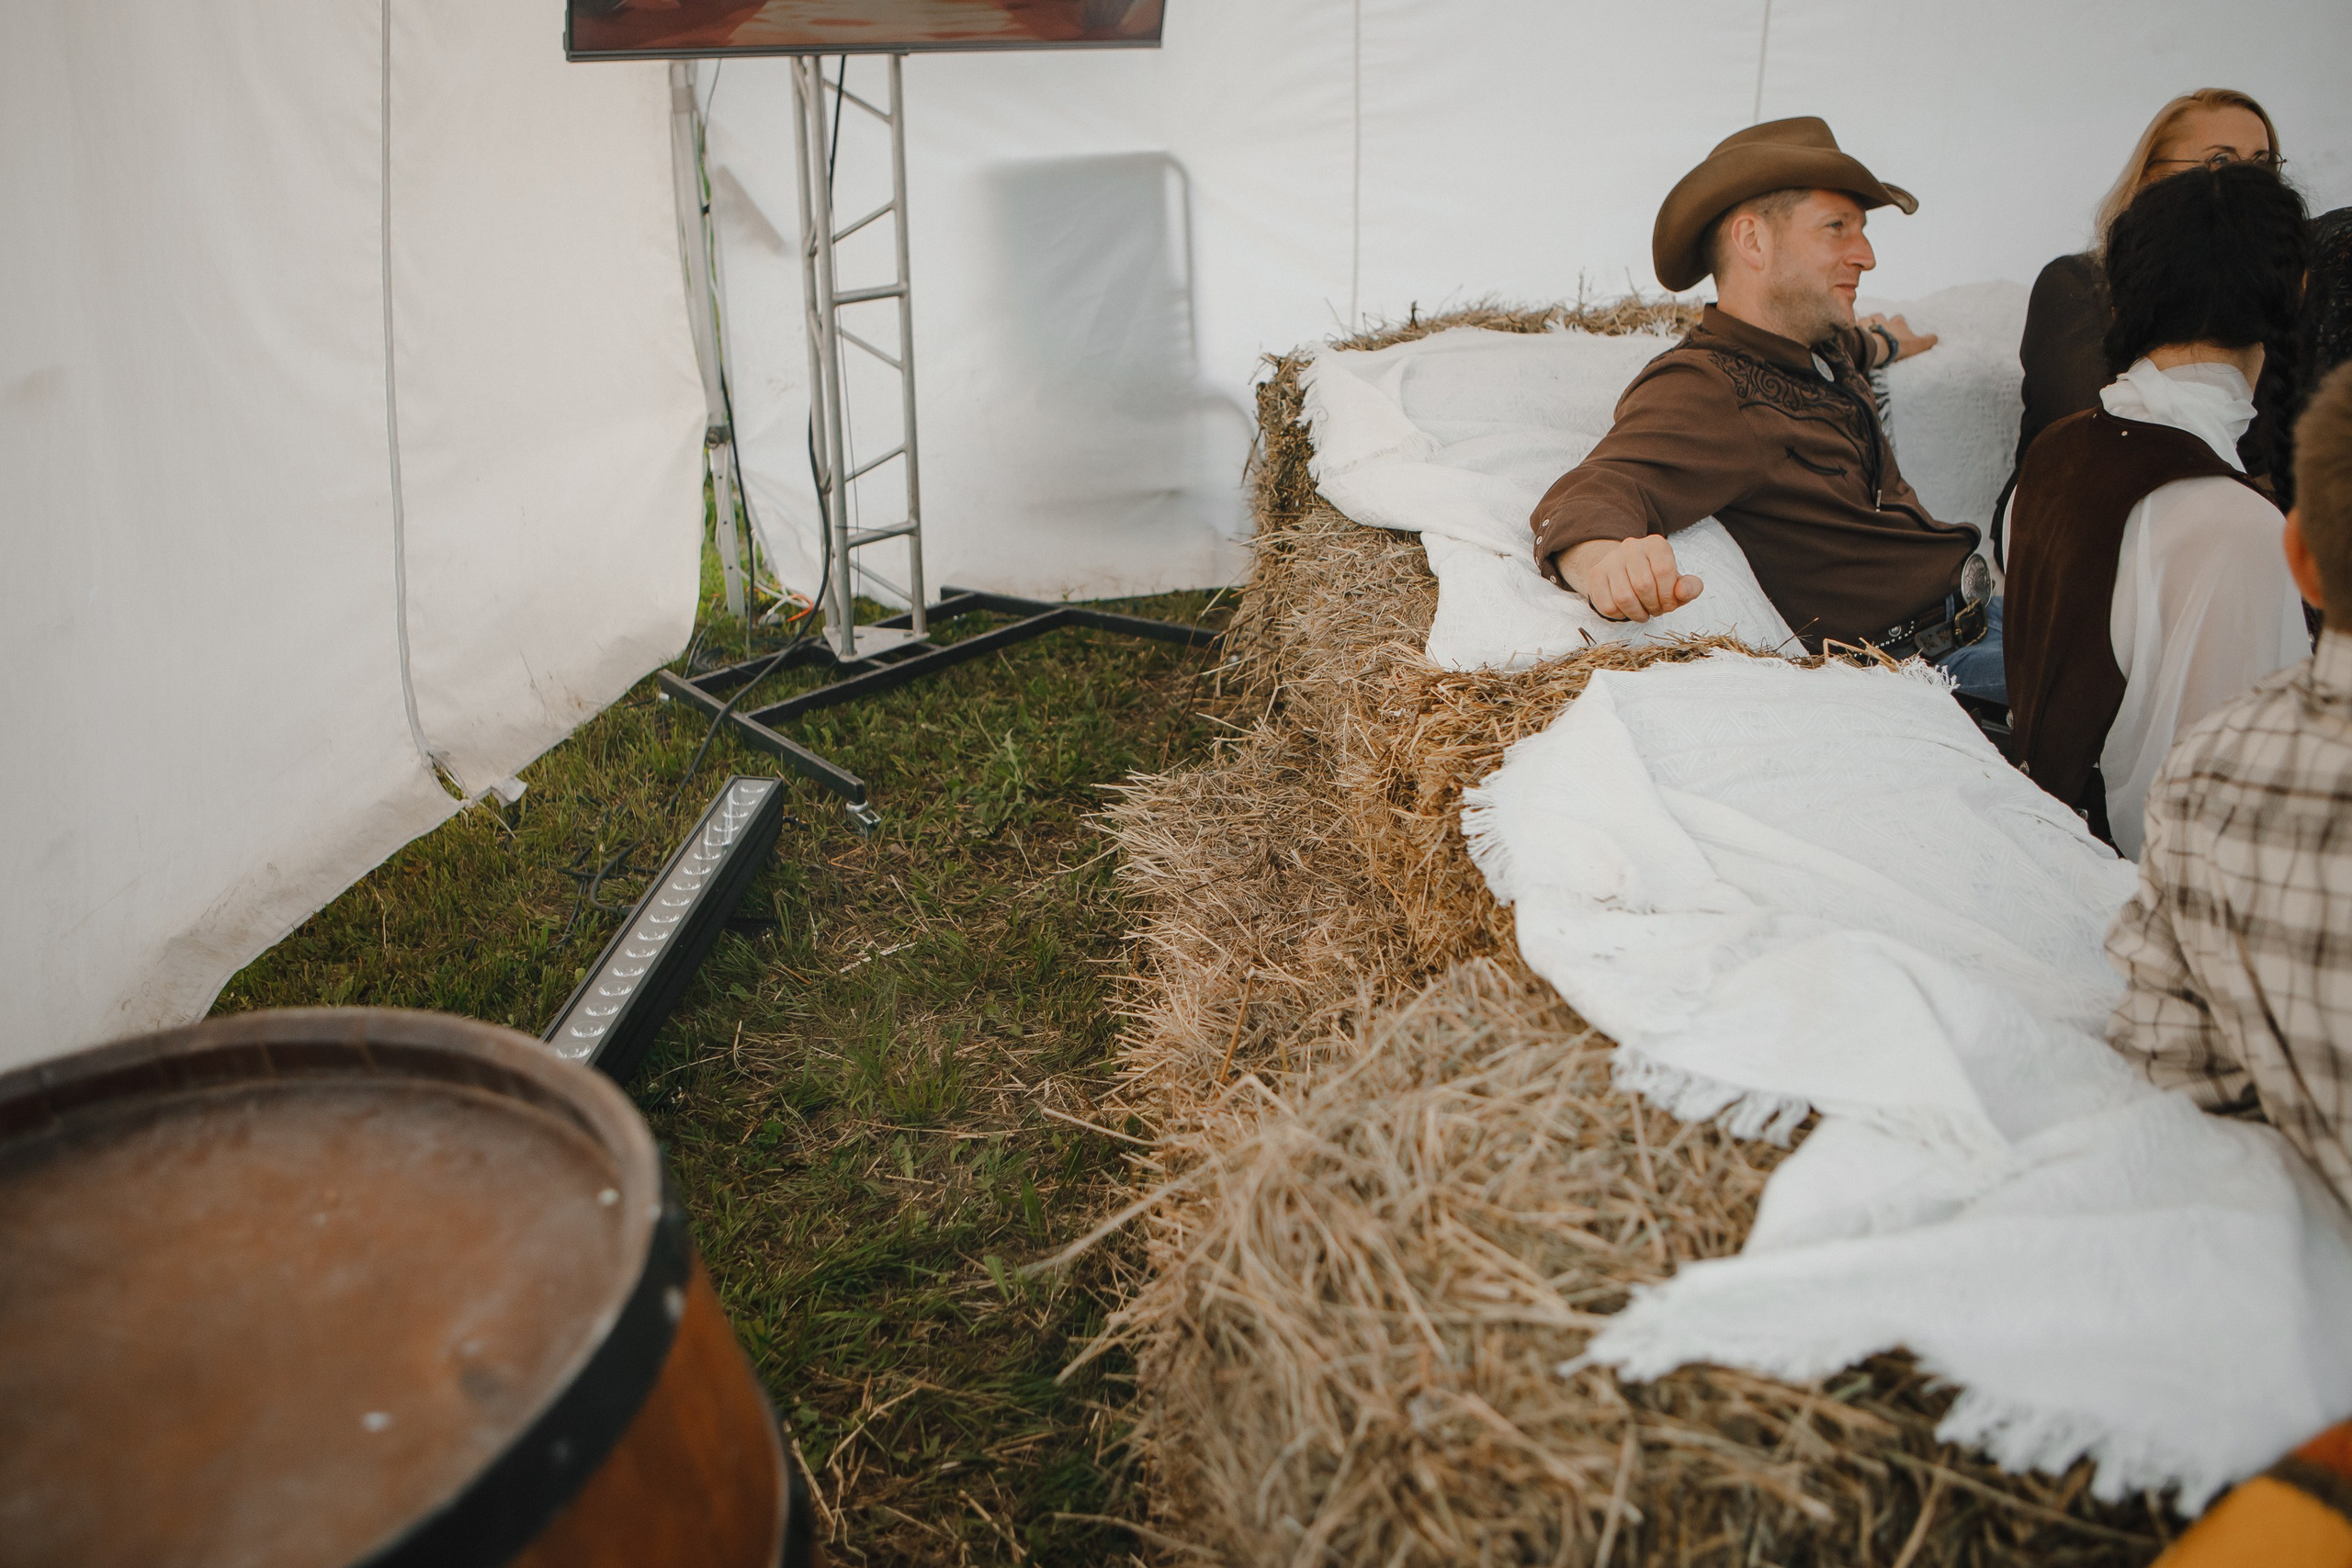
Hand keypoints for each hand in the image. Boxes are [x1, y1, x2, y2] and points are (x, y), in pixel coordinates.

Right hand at [1555, 535, 1703, 621]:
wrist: (1624, 571)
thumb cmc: (1656, 579)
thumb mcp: (1677, 582)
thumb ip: (1689, 587)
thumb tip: (1682, 592)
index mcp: (1655, 544)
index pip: (1664, 571)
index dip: (1668, 595)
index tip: (1669, 605)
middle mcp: (1631, 547)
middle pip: (1643, 585)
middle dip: (1653, 606)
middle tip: (1656, 610)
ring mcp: (1610, 560)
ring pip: (1623, 598)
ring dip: (1637, 614)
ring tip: (1643, 613)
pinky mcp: (1595, 574)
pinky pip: (1607, 605)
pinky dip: (1620, 615)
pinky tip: (1626, 610)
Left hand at [1859, 312, 1937, 361]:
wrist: (1881, 348)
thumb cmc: (1900, 346)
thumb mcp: (1918, 345)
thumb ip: (1928, 341)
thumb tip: (1936, 338)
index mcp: (1897, 323)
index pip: (1899, 318)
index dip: (1898, 322)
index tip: (1897, 326)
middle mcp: (1884, 321)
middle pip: (1881, 315)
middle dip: (1880, 320)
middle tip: (1879, 327)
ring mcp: (1871, 324)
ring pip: (1868, 318)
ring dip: (1867, 322)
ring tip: (1867, 329)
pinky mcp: (1860, 329)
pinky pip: (1857, 324)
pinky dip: (1857, 327)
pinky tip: (1857, 332)